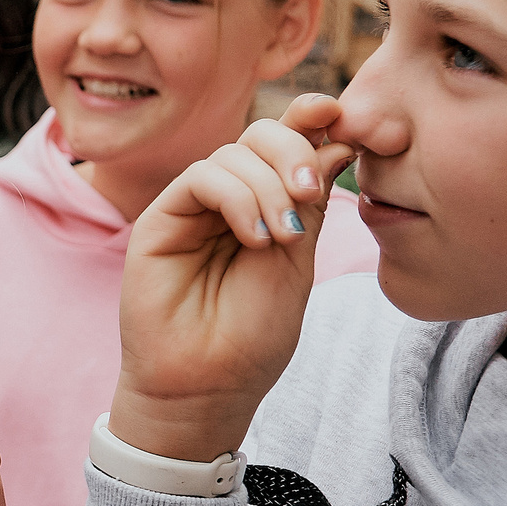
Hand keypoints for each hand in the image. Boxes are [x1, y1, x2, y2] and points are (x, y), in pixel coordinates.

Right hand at [111, 95, 357, 462]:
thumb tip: (338, 139)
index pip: (288, 144)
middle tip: (312, 193)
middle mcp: (230, 199)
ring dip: (270, 187)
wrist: (208, 386)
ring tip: (285, 238)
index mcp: (268, 205)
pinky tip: (255, 238)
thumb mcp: (299, 262)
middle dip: (295, 150)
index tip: (344, 119)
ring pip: (233, 153)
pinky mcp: (161, 219)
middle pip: (260, 135)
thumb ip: (311, 203)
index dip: (313, 119)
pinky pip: (202, 178)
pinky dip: (238, 198)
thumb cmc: (253, 336)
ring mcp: (194, 208)